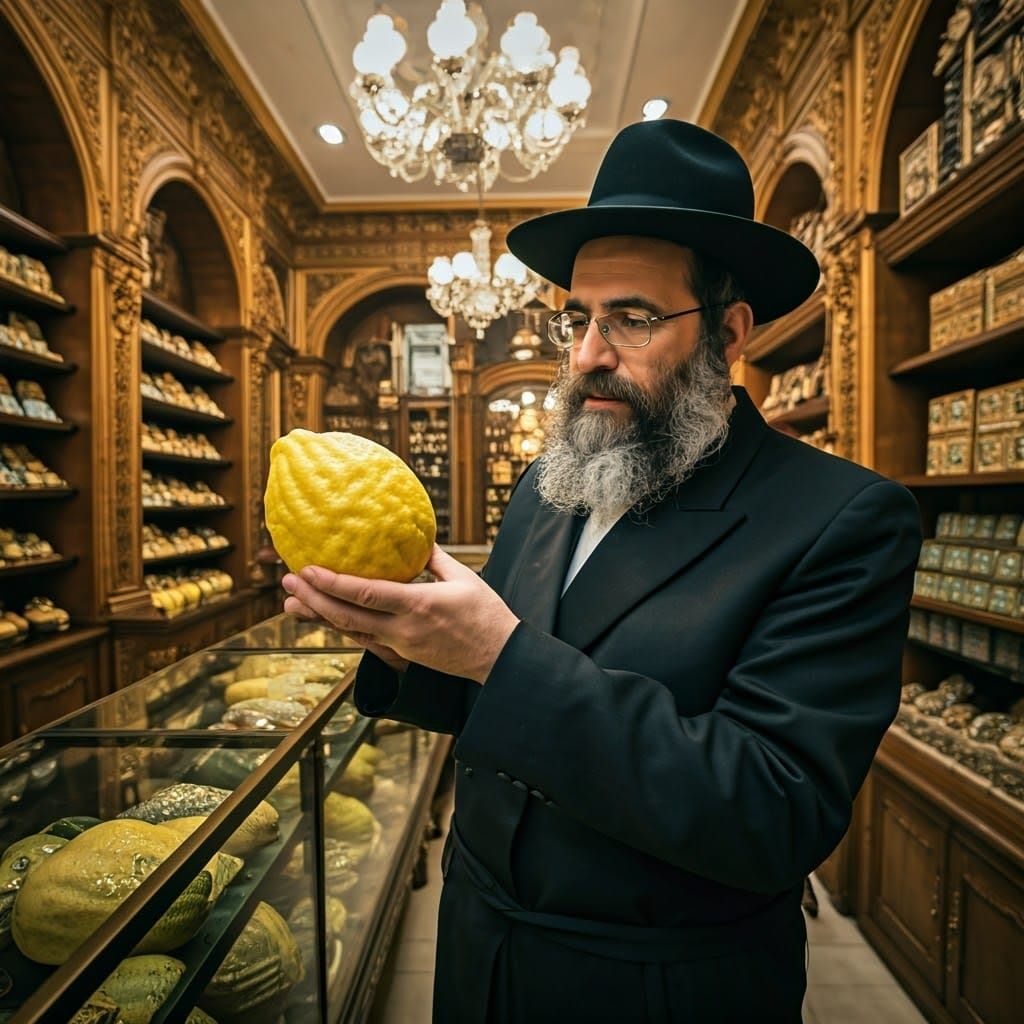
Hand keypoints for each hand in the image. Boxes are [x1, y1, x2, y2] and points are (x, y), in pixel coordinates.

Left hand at [281, 546, 519, 683]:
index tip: (308, 569)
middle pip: (347, 616)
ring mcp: (401, 645)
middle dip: (313, 599)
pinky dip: (341, 628)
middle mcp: (403, 629)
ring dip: (319, 616)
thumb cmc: (486, 615)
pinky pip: (364, 639)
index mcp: (418, 606)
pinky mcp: (402, 655)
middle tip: (287, 581)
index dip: (332, 584)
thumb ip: (434, 558)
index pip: (365, 594)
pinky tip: (325, 617)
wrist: (499, 659)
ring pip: (350, 631)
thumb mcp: (464, 578)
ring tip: (291, 603)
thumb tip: (413, 536)